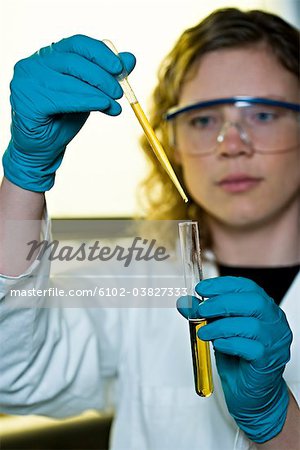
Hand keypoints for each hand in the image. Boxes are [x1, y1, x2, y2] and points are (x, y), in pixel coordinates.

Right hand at [2, 34, 135, 191]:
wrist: (42, 148)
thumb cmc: (62, 119)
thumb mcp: (88, 95)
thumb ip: (106, 76)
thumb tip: (130, 58)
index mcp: (48, 56)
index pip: (77, 44)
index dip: (100, 53)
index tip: (120, 67)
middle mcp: (34, 64)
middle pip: (74, 61)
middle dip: (102, 77)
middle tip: (120, 93)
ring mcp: (27, 82)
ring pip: (71, 80)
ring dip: (98, 93)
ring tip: (115, 105)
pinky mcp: (28, 101)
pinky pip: (63, 99)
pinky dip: (87, 102)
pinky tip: (103, 106)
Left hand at [177, 276, 292, 442]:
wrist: (252, 394)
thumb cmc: (239, 360)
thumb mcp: (218, 331)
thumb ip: (203, 315)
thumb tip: (185, 303)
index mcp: (263, 308)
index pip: (246, 287)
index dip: (222, 285)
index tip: (201, 289)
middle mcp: (273, 322)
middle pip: (253, 301)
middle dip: (222, 302)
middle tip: (201, 310)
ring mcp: (274, 341)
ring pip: (251, 325)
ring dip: (221, 326)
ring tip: (204, 332)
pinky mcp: (269, 360)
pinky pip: (251, 348)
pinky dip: (230, 343)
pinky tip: (219, 345)